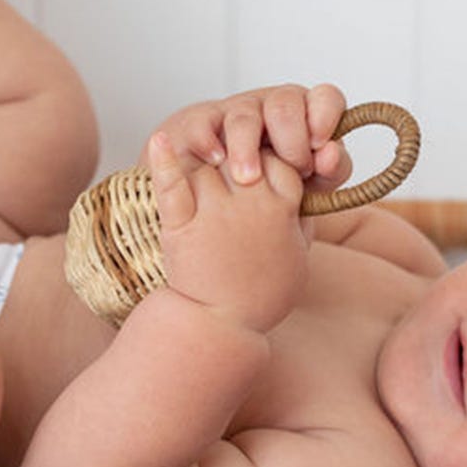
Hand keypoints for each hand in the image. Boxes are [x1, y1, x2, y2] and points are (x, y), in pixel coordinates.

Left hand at [147, 131, 308, 333]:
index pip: (279, 160)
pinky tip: (159, 139)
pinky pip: (170, 184)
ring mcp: (214, 213)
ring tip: (203, 166)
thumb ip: (302, 215)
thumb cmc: (264, 292)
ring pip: (209, 164)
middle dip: (238, 155)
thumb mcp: (300, 252)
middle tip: (232, 168)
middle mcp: (250, 205)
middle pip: (243, 154)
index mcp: (282, 209)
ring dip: (205, 161)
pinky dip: (163, 161)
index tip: (264, 172)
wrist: (223, 327)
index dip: (271, 161)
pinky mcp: (181, 225)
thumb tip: (307, 185)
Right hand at [151, 83, 352, 191]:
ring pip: (244, 116)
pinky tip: (216, 160)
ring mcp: (236, 112)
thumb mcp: (312, 187)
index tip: (319, 145)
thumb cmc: (276, 191)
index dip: (326, 115)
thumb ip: (330, 171)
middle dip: (292, 140)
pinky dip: (210, 142)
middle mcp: (273, 108)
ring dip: (249, 149)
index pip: (325, 98)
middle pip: (285, 103)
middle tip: (294, 171)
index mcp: (307, 117)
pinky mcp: (201, 124)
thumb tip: (330, 154)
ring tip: (249, 180)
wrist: (226, 207)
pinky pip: (204, 123)